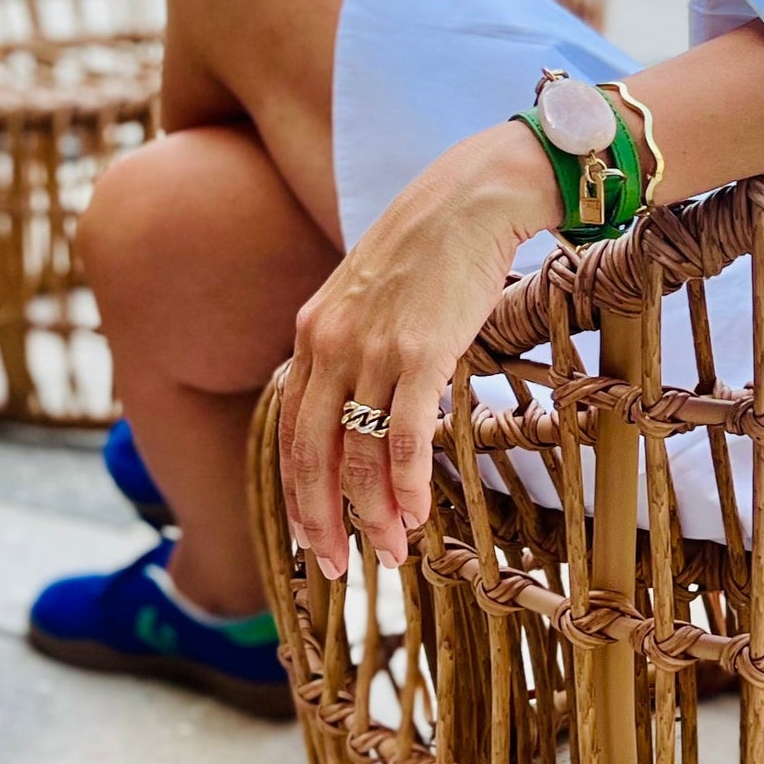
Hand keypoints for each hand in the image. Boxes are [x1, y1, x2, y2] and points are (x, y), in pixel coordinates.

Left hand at [280, 121, 561, 577]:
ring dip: (374, 513)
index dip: (297, 491)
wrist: (473, 196)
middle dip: (322, 520)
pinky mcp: (420, 350)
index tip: (309, 535)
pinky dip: (406, 482)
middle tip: (336, 568)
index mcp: (311, 332)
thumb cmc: (432, 245)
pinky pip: (404, 435)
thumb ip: (352, 344)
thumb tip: (357, 402)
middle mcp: (329, 343)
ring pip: (360, 454)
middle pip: (311, 453)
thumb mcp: (370, 295)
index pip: (290, 429)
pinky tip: (416, 513)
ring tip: (393, 552)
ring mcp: (372, 347)